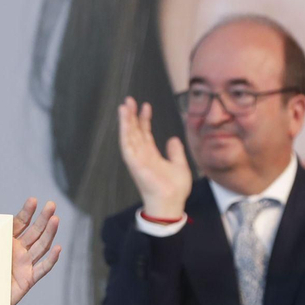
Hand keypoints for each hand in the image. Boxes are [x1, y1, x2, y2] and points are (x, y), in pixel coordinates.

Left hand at [0, 198, 60, 304]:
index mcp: (8, 240)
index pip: (21, 223)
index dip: (27, 212)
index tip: (33, 200)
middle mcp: (20, 250)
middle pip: (35, 232)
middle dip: (44, 218)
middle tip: (51, 204)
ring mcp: (26, 264)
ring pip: (41, 246)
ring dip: (49, 233)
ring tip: (56, 219)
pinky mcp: (29, 279)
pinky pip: (42, 268)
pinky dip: (51, 259)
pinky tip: (58, 248)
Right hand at [117, 97, 191, 218]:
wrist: (172, 203)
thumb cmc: (175, 189)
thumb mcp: (180, 165)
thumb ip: (175, 152)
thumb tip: (173, 139)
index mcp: (151, 156)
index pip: (144, 133)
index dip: (144, 119)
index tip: (146, 106)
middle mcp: (142, 156)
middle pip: (134, 132)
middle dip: (132, 116)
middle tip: (129, 100)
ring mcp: (137, 160)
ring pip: (128, 136)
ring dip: (125, 121)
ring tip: (124, 106)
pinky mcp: (134, 164)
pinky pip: (127, 146)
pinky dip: (125, 133)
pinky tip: (125, 122)